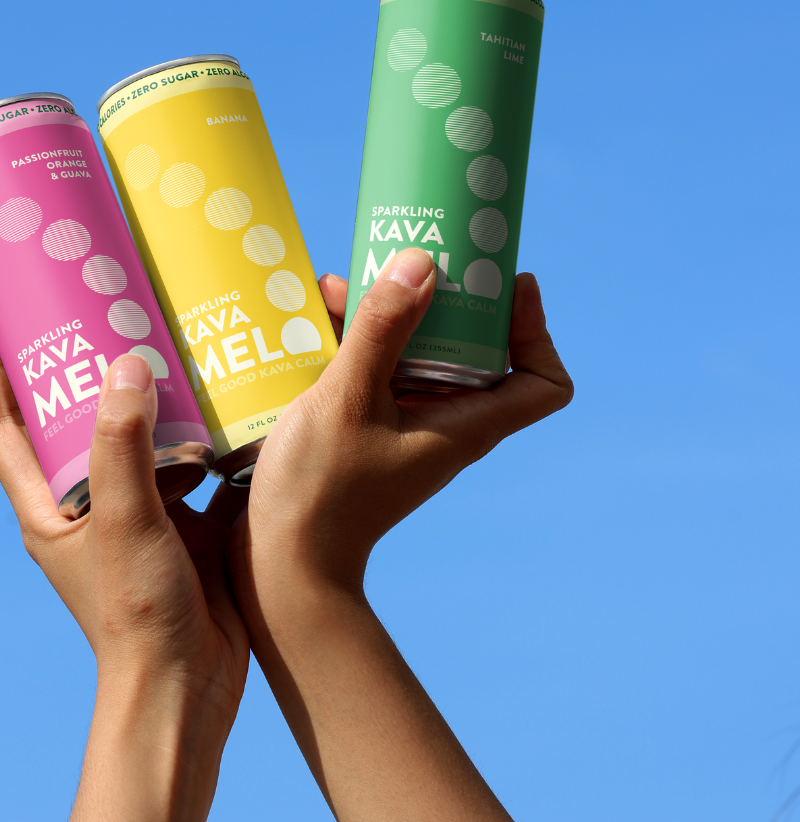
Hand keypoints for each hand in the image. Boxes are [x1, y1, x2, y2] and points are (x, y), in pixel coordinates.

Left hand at [0, 303, 248, 821]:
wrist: (189, 686)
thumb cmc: (138, 613)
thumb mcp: (124, 521)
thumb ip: (121, 447)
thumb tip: (125, 364)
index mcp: (47, 505)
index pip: (3, 423)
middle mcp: (85, 503)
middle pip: (68, 417)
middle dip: (76, 363)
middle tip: (95, 306)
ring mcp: (134, 512)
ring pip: (131, 434)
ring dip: (143, 391)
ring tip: (164, 338)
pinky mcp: (181, 520)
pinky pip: (184, 458)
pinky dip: (197, 427)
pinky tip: (223, 395)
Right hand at [235, 248, 573, 593]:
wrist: (279, 566)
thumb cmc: (320, 491)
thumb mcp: (347, 397)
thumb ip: (381, 330)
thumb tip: (424, 265)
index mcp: (466, 425)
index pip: (543, 382)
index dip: (536, 329)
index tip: (503, 283)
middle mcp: (446, 424)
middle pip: (475, 351)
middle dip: (446, 300)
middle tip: (419, 255)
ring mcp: (405, 427)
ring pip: (418, 355)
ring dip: (391, 314)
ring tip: (346, 278)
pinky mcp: (367, 428)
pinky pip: (378, 371)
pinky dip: (357, 339)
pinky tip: (317, 312)